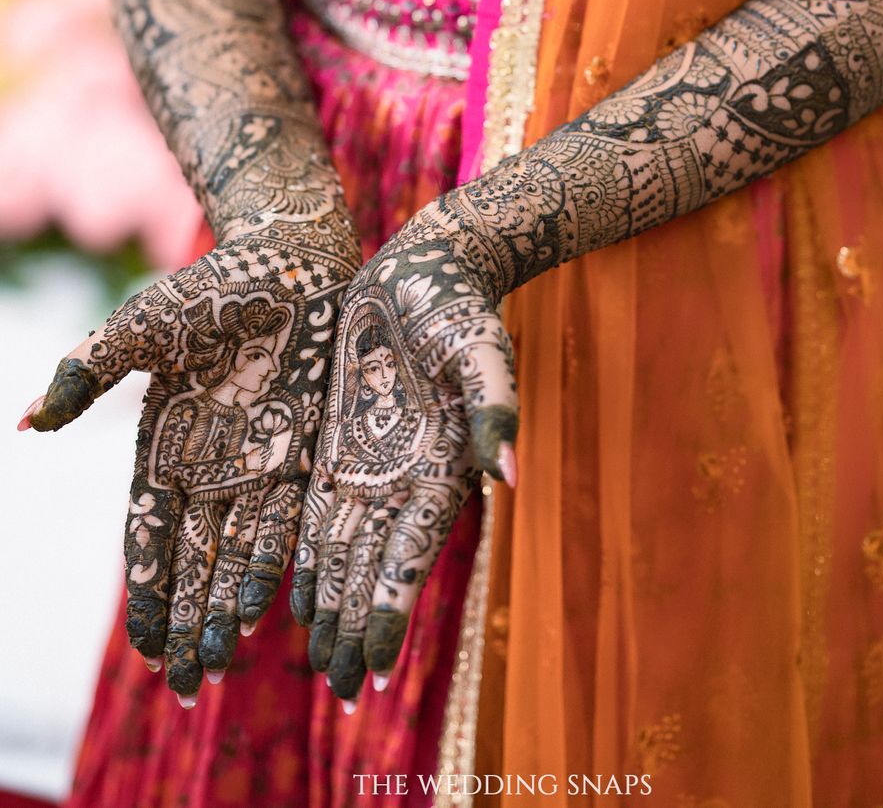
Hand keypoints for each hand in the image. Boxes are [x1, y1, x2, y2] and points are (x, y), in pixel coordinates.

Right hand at [23, 206, 358, 701]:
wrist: (291, 254)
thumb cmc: (214, 284)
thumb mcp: (144, 328)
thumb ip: (91, 371)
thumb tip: (28, 423)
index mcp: (166, 440)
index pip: (152, 533)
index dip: (150, 590)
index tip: (145, 647)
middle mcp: (213, 461)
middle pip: (195, 559)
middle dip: (187, 622)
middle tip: (185, 685)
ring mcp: (260, 456)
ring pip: (237, 551)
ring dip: (225, 610)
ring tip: (219, 668)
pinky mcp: (304, 444)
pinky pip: (287, 516)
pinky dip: (273, 564)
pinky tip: (264, 611)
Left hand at [293, 205, 518, 700]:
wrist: (427, 271)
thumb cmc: (463, 306)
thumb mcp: (485, 348)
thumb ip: (496, 405)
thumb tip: (508, 472)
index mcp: (440, 466)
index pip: (410, 556)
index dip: (389, 611)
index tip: (371, 667)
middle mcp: (404, 475)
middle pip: (374, 568)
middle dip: (357, 628)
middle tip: (338, 693)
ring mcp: (371, 460)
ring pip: (344, 550)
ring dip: (333, 607)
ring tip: (319, 665)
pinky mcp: (340, 438)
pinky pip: (320, 508)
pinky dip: (309, 555)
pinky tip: (294, 595)